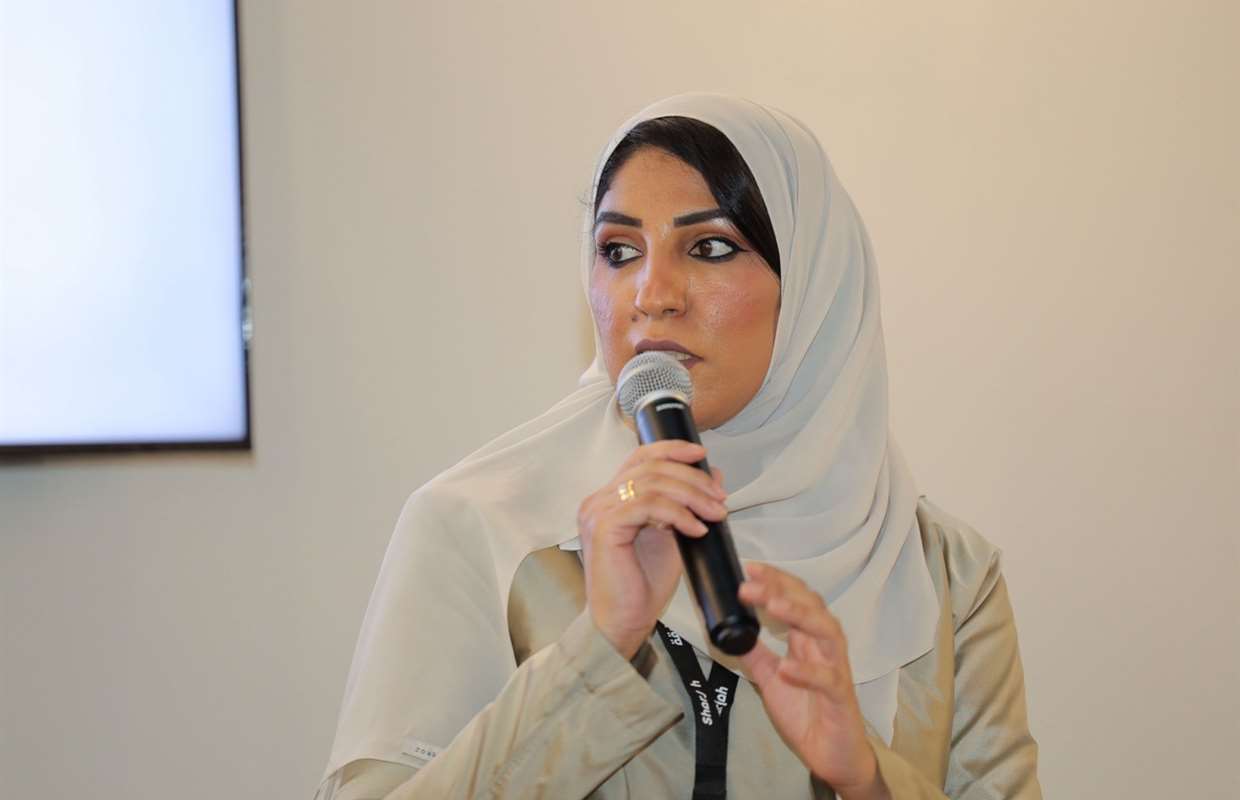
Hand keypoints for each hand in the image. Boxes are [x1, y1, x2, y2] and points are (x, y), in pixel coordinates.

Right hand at [576, 440, 726, 658]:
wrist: (624, 622)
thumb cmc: (643, 585)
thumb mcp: (673, 535)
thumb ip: (687, 505)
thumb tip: (713, 476)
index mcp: (610, 498)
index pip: (640, 457)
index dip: (672, 449)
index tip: (702, 455)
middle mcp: (599, 500)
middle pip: (650, 466)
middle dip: (692, 478)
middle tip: (719, 498)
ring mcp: (598, 511)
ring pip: (652, 483)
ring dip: (691, 495)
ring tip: (715, 514)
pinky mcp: (604, 527)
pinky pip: (648, 505)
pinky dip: (678, 514)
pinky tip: (696, 529)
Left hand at [737, 563, 890, 799]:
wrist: (832, 757)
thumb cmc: (807, 713)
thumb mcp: (770, 679)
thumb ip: (754, 654)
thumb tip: (729, 631)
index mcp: (808, 640)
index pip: (795, 598)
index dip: (775, 581)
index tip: (749, 568)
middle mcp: (825, 648)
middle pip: (810, 606)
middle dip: (781, 589)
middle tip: (751, 582)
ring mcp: (835, 670)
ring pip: (827, 631)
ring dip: (800, 615)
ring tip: (773, 605)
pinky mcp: (841, 697)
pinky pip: (828, 679)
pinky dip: (808, 670)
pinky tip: (787, 667)